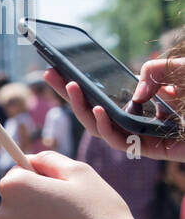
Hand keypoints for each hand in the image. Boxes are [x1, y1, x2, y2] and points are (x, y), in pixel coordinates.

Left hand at [0, 150, 159, 218]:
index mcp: (15, 188)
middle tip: (68, 217)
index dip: (39, 180)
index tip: (58, 191)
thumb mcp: (81, 173)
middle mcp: (2, 216)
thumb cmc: (101, 214)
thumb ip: (49, 160)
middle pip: (14, 206)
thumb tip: (28, 160)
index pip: (15, 176)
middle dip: (35, 207)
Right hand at [45, 68, 184, 161]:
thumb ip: (157, 71)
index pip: (110, 95)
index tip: (62, 67)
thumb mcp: (184, 69)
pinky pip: (123, 142)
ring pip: (104, 129)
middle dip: (71, 94)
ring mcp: (151, 136)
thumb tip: (134, 93)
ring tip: (69, 87)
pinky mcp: (158, 150)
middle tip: (47, 74)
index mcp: (152, 102)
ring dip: (83, 109)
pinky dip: (107, 128)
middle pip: (99, 110)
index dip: (86, 84)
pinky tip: (100, 110)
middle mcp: (147, 120)